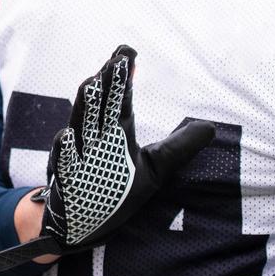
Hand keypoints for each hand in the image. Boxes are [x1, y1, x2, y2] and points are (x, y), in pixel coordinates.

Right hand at [0, 45, 214, 271]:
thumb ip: (179, 147)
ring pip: (80, 125)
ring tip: (93, 82)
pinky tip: (66, 136)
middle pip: (101, 105)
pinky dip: (64, 149)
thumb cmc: (118, 191)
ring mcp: (79, 157)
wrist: (82, 224)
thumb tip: (211, 127)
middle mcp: (97, 139)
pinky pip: (63, 163)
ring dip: (86, 105)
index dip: (124, 77)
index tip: (129, 52)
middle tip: (116, 59)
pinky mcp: (67, 180)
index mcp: (117, 133)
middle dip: (107, 82)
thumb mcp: (156, 169)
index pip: (120, 99)